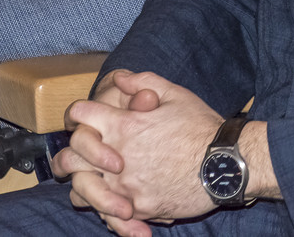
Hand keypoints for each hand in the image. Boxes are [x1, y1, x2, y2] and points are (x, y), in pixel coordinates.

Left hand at [57, 70, 264, 235]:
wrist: (225, 164)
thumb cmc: (202, 127)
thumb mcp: (176, 95)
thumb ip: (143, 83)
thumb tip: (120, 79)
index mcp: (123, 125)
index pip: (79, 114)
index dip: (78, 113)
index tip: (84, 118)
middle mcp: (117, 156)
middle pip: (69, 157)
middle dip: (69, 155)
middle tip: (76, 157)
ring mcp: (124, 186)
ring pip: (81, 192)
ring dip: (83, 186)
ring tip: (92, 184)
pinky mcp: (137, 208)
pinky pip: (108, 214)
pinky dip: (109, 210)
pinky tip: (117, 205)